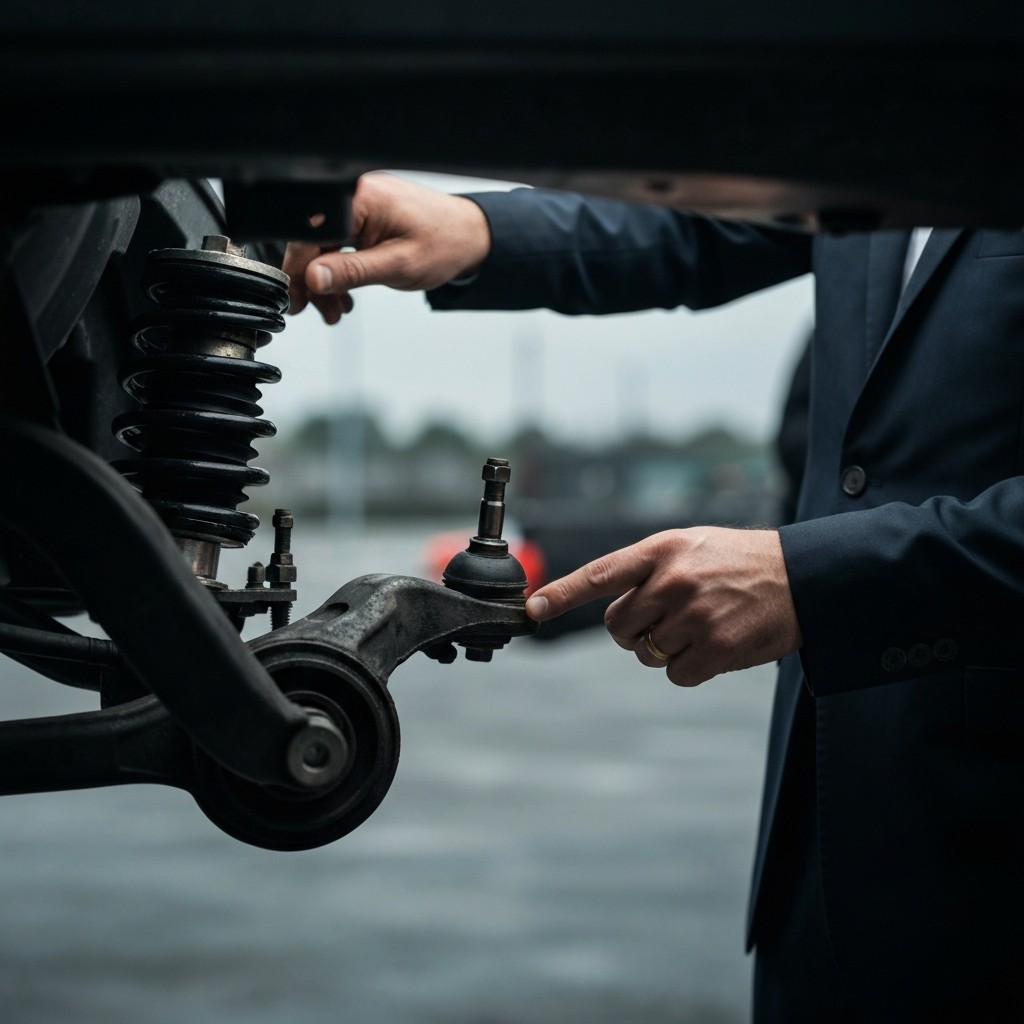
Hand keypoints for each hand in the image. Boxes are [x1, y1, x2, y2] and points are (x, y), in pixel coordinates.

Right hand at [282, 172, 491, 324]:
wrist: (470, 237)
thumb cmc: (444, 244)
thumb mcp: (396, 265)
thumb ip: (352, 271)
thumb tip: (314, 278)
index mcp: (359, 197)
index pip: (310, 234)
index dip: (299, 270)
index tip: (298, 300)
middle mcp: (355, 193)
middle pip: (312, 240)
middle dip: (314, 281)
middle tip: (317, 312)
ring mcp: (359, 203)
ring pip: (324, 246)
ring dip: (326, 281)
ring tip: (335, 310)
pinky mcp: (364, 215)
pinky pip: (339, 243)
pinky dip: (340, 270)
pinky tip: (345, 294)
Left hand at [524, 528, 802, 686]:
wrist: (801, 577)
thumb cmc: (737, 560)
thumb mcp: (690, 544)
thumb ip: (646, 566)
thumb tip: (606, 602)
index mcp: (662, 550)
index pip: (599, 574)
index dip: (561, 594)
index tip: (533, 609)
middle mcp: (673, 581)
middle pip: (618, 627)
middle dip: (634, 629)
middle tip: (666, 616)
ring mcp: (693, 617)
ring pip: (646, 653)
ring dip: (664, 647)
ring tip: (699, 623)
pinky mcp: (715, 649)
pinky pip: (676, 674)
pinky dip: (688, 667)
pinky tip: (713, 645)